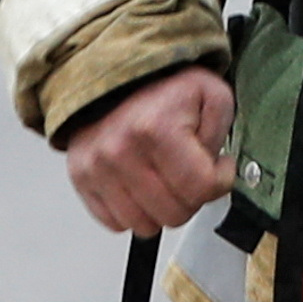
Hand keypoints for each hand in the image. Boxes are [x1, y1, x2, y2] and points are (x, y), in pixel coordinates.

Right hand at [62, 67, 234, 236]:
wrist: (115, 76)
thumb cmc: (164, 87)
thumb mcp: (211, 94)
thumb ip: (221, 136)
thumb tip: (215, 174)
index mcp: (155, 127)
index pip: (200, 189)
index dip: (219, 181)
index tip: (217, 166)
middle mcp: (119, 151)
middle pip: (174, 214)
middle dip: (190, 198)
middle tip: (189, 173)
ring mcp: (96, 168)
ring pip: (144, 226)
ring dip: (160, 209)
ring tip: (164, 178)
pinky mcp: (81, 178)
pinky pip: (115, 222)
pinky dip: (133, 211)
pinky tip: (141, 185)